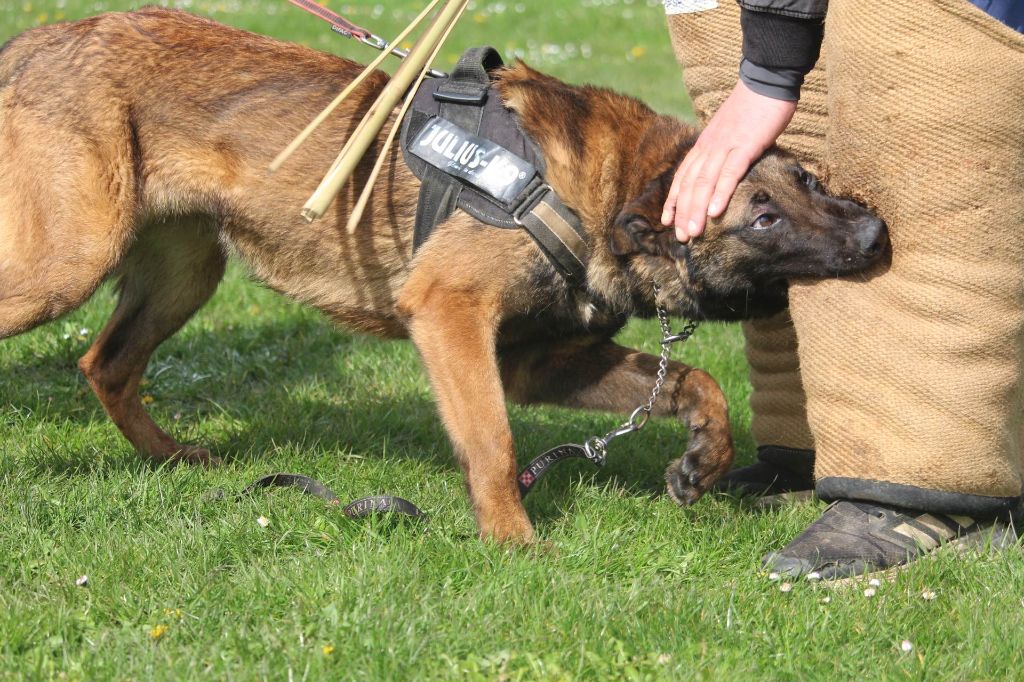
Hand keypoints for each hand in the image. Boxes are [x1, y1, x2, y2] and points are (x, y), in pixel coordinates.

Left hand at [662, 79, 796, 241]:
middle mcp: (709, 146)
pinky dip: (721, 193)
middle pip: (691, 184)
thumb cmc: (752, 108)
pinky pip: (730, 173)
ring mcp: (725, 146)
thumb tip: (720, 170)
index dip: (675, 200)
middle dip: (684, 213)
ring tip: (692, 233)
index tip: (668, 221)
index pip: (684, 176)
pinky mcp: (745, 145)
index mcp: (705, 144)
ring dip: (697, 210)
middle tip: (681, 238)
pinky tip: (714, 212)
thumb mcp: (730, 132)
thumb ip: (722, 150)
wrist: (766, 79)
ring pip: (705, 183)